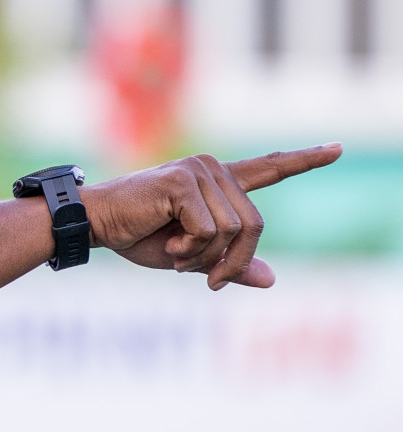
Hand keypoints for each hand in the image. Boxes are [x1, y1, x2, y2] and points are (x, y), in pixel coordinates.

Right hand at [78, 144, 342, 289]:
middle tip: (210, 282)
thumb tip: (271, 280)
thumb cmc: (135, 237)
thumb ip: (228, 263)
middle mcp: (211, 169)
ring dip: (207, 258)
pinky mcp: (182, 183)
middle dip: (235, 261)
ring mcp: (198, 172)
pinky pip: (210, 230)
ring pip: (235, 231)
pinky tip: (170, 248)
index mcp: (216, 182)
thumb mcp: (190, 257)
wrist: (93, 225)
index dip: (305, 160)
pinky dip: (192, 250)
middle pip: (255, 225)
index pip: (269, 168)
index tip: (338, 149)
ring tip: (177, 258)